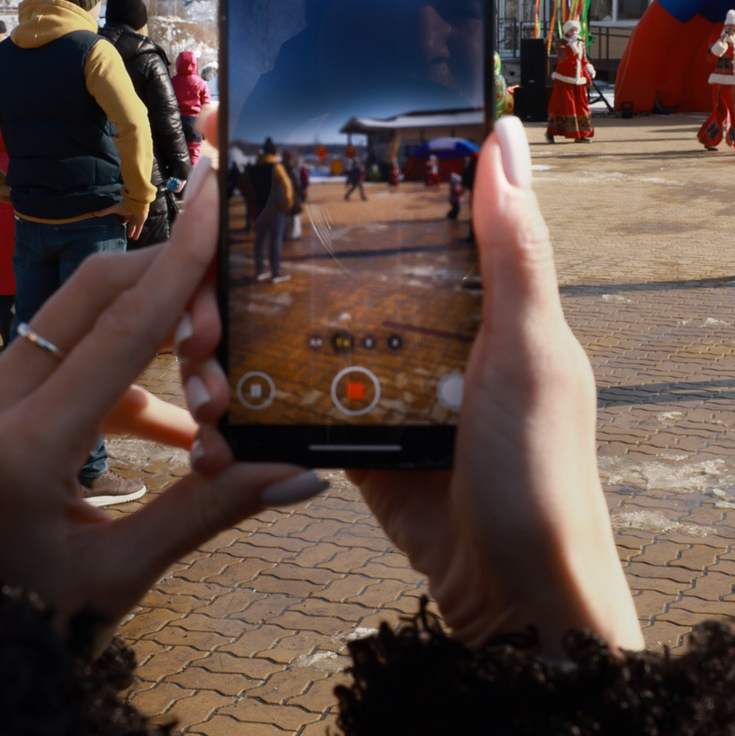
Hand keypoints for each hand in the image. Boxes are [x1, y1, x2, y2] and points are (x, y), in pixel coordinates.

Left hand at [0, 171, 308, 644]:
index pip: (120, 329)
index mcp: (23, 448)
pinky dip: (130, 379)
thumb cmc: (26, 619)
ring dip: (156, 334)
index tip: (219, 199)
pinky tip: (186, 430)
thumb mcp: (121, 573)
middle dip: (174, 282)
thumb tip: (300, 471)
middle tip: (239, 300)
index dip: (180, 262)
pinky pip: (69, 364)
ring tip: (217, 383)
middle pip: (95, 296)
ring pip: (81, 323)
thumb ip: (209, 512)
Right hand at [177, 116, 642, 653]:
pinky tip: (211, 421)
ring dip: (237, 351)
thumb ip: (513, 248)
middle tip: (194, 303)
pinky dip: (251, 416)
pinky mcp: (362, 445)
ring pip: (298, 342)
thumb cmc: (540, 476)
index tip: (249, 159)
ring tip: (196, 369)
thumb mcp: (531, 352)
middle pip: (324, 278)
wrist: (518, 601)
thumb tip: (501, 134)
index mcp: (481, 298)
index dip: (328, 189)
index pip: (396, 216)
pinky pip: (296, 414)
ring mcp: (392, 390)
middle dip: (246, 283)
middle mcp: (433, 334)